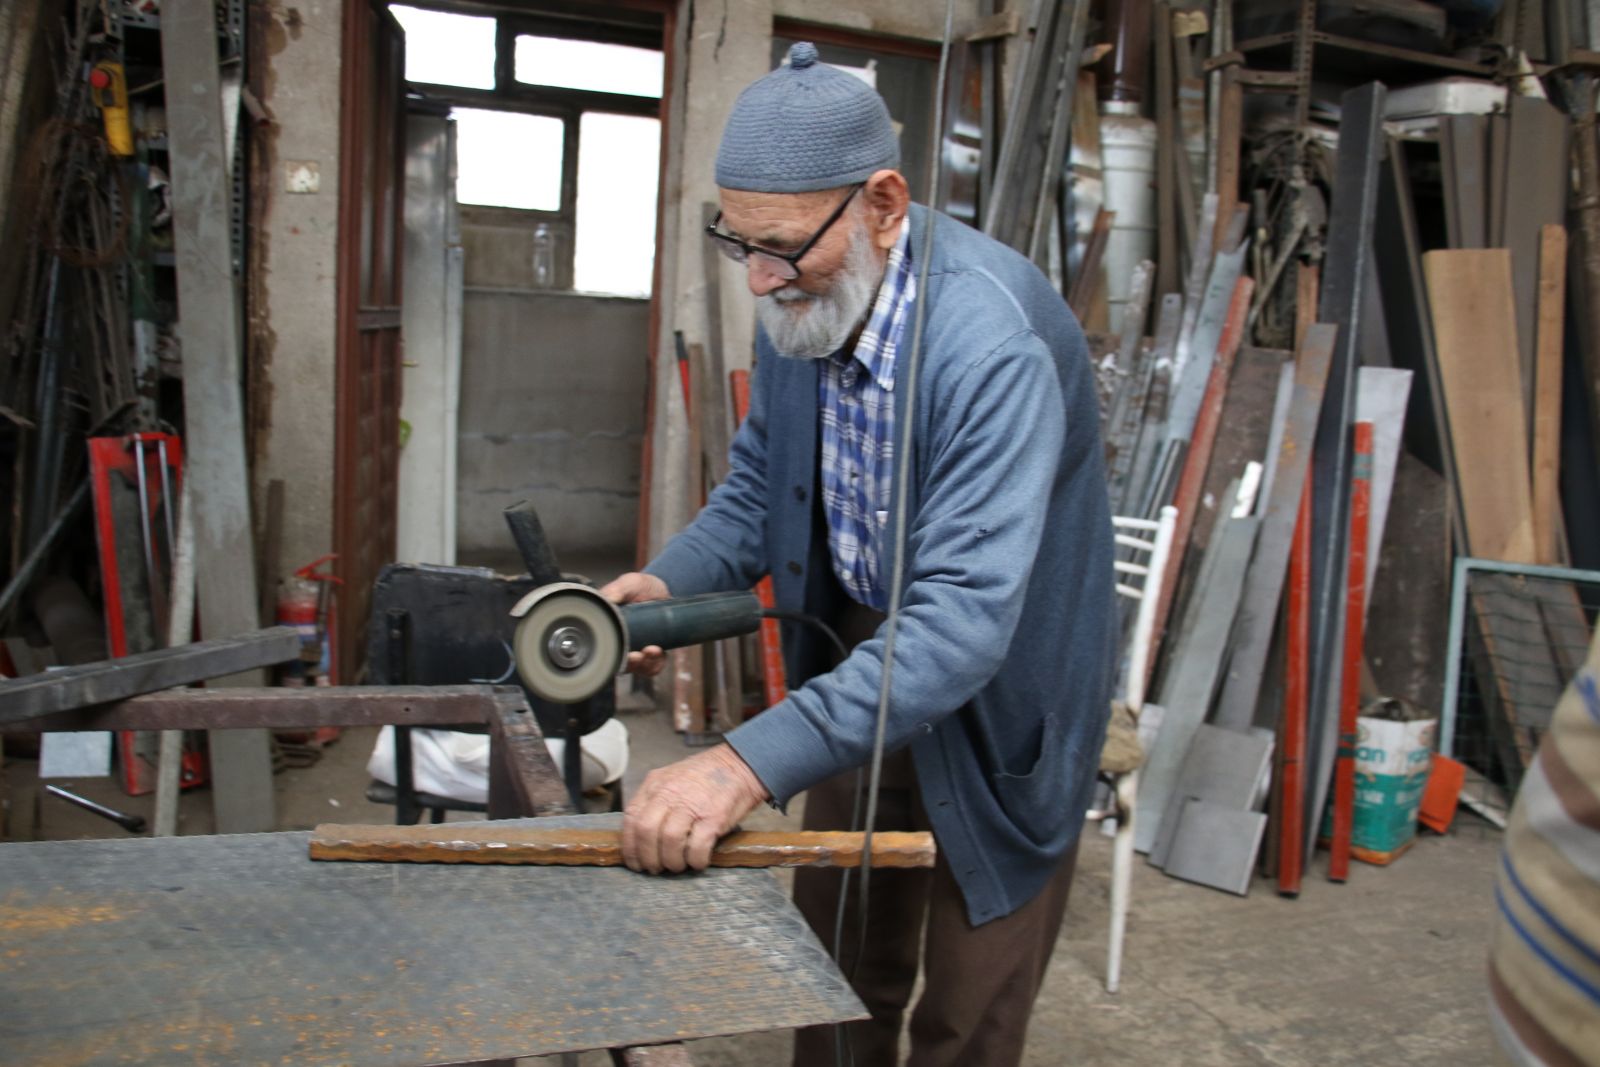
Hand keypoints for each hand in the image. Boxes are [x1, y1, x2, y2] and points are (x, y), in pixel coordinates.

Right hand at [599, 572, 670, 675]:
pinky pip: (652, 666)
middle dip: (630, 663)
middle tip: (637, 656)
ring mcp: (636, 648)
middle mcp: (620, 642)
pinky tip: (660, 652)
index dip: (610, 656)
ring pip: (636, 668)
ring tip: (653, 650)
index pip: (603, 648)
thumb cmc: (640, 586)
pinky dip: (656, 663)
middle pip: (619, 663)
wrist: (663, 589)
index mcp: (609, 628)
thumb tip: (607, 599)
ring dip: (645, 664)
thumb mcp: (628, 583)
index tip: (622, 652)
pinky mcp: (652, 653)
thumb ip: (617, 590)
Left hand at [622, 745, 769, 873]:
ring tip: (678, 865)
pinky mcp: (713, 817)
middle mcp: (670, 793)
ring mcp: (692, 805)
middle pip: (646, 832)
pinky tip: (698, 861)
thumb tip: (642, 836)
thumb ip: (654, 801)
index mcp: (655, 784)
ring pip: (669, 842)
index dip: (630, 846)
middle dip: (648, 858)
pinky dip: (695, 861)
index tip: (635, 862)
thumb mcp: (671, 778)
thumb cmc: (705, 775)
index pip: (631, 818)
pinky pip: (697, 848)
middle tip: (655, 869)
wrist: (740, 763)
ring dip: (672, 862)